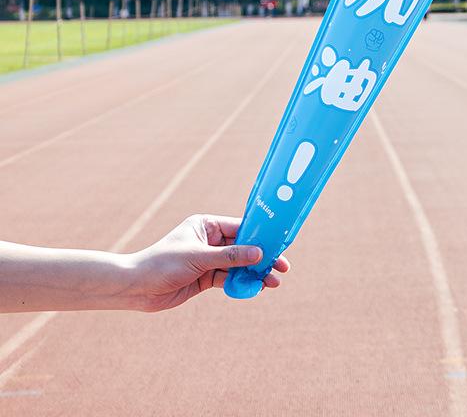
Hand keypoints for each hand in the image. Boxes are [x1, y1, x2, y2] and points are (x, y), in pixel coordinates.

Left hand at [128, 214, 289, 311]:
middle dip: (262, 258)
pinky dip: (241, 283)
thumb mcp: (199, 257)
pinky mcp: (205, 277)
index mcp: (207, 225)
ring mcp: (208, 259)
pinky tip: (254, 289)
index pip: (240, 228)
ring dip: (255, 273)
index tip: (279, 244)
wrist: (136, 288)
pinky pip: (229, 279)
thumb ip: (230, 256)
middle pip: (243, 248)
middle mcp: (210, 240)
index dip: (261, 236)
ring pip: (238, 265)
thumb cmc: (163, 263)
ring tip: (272, 283)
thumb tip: (259, 253)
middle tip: (282, 267)